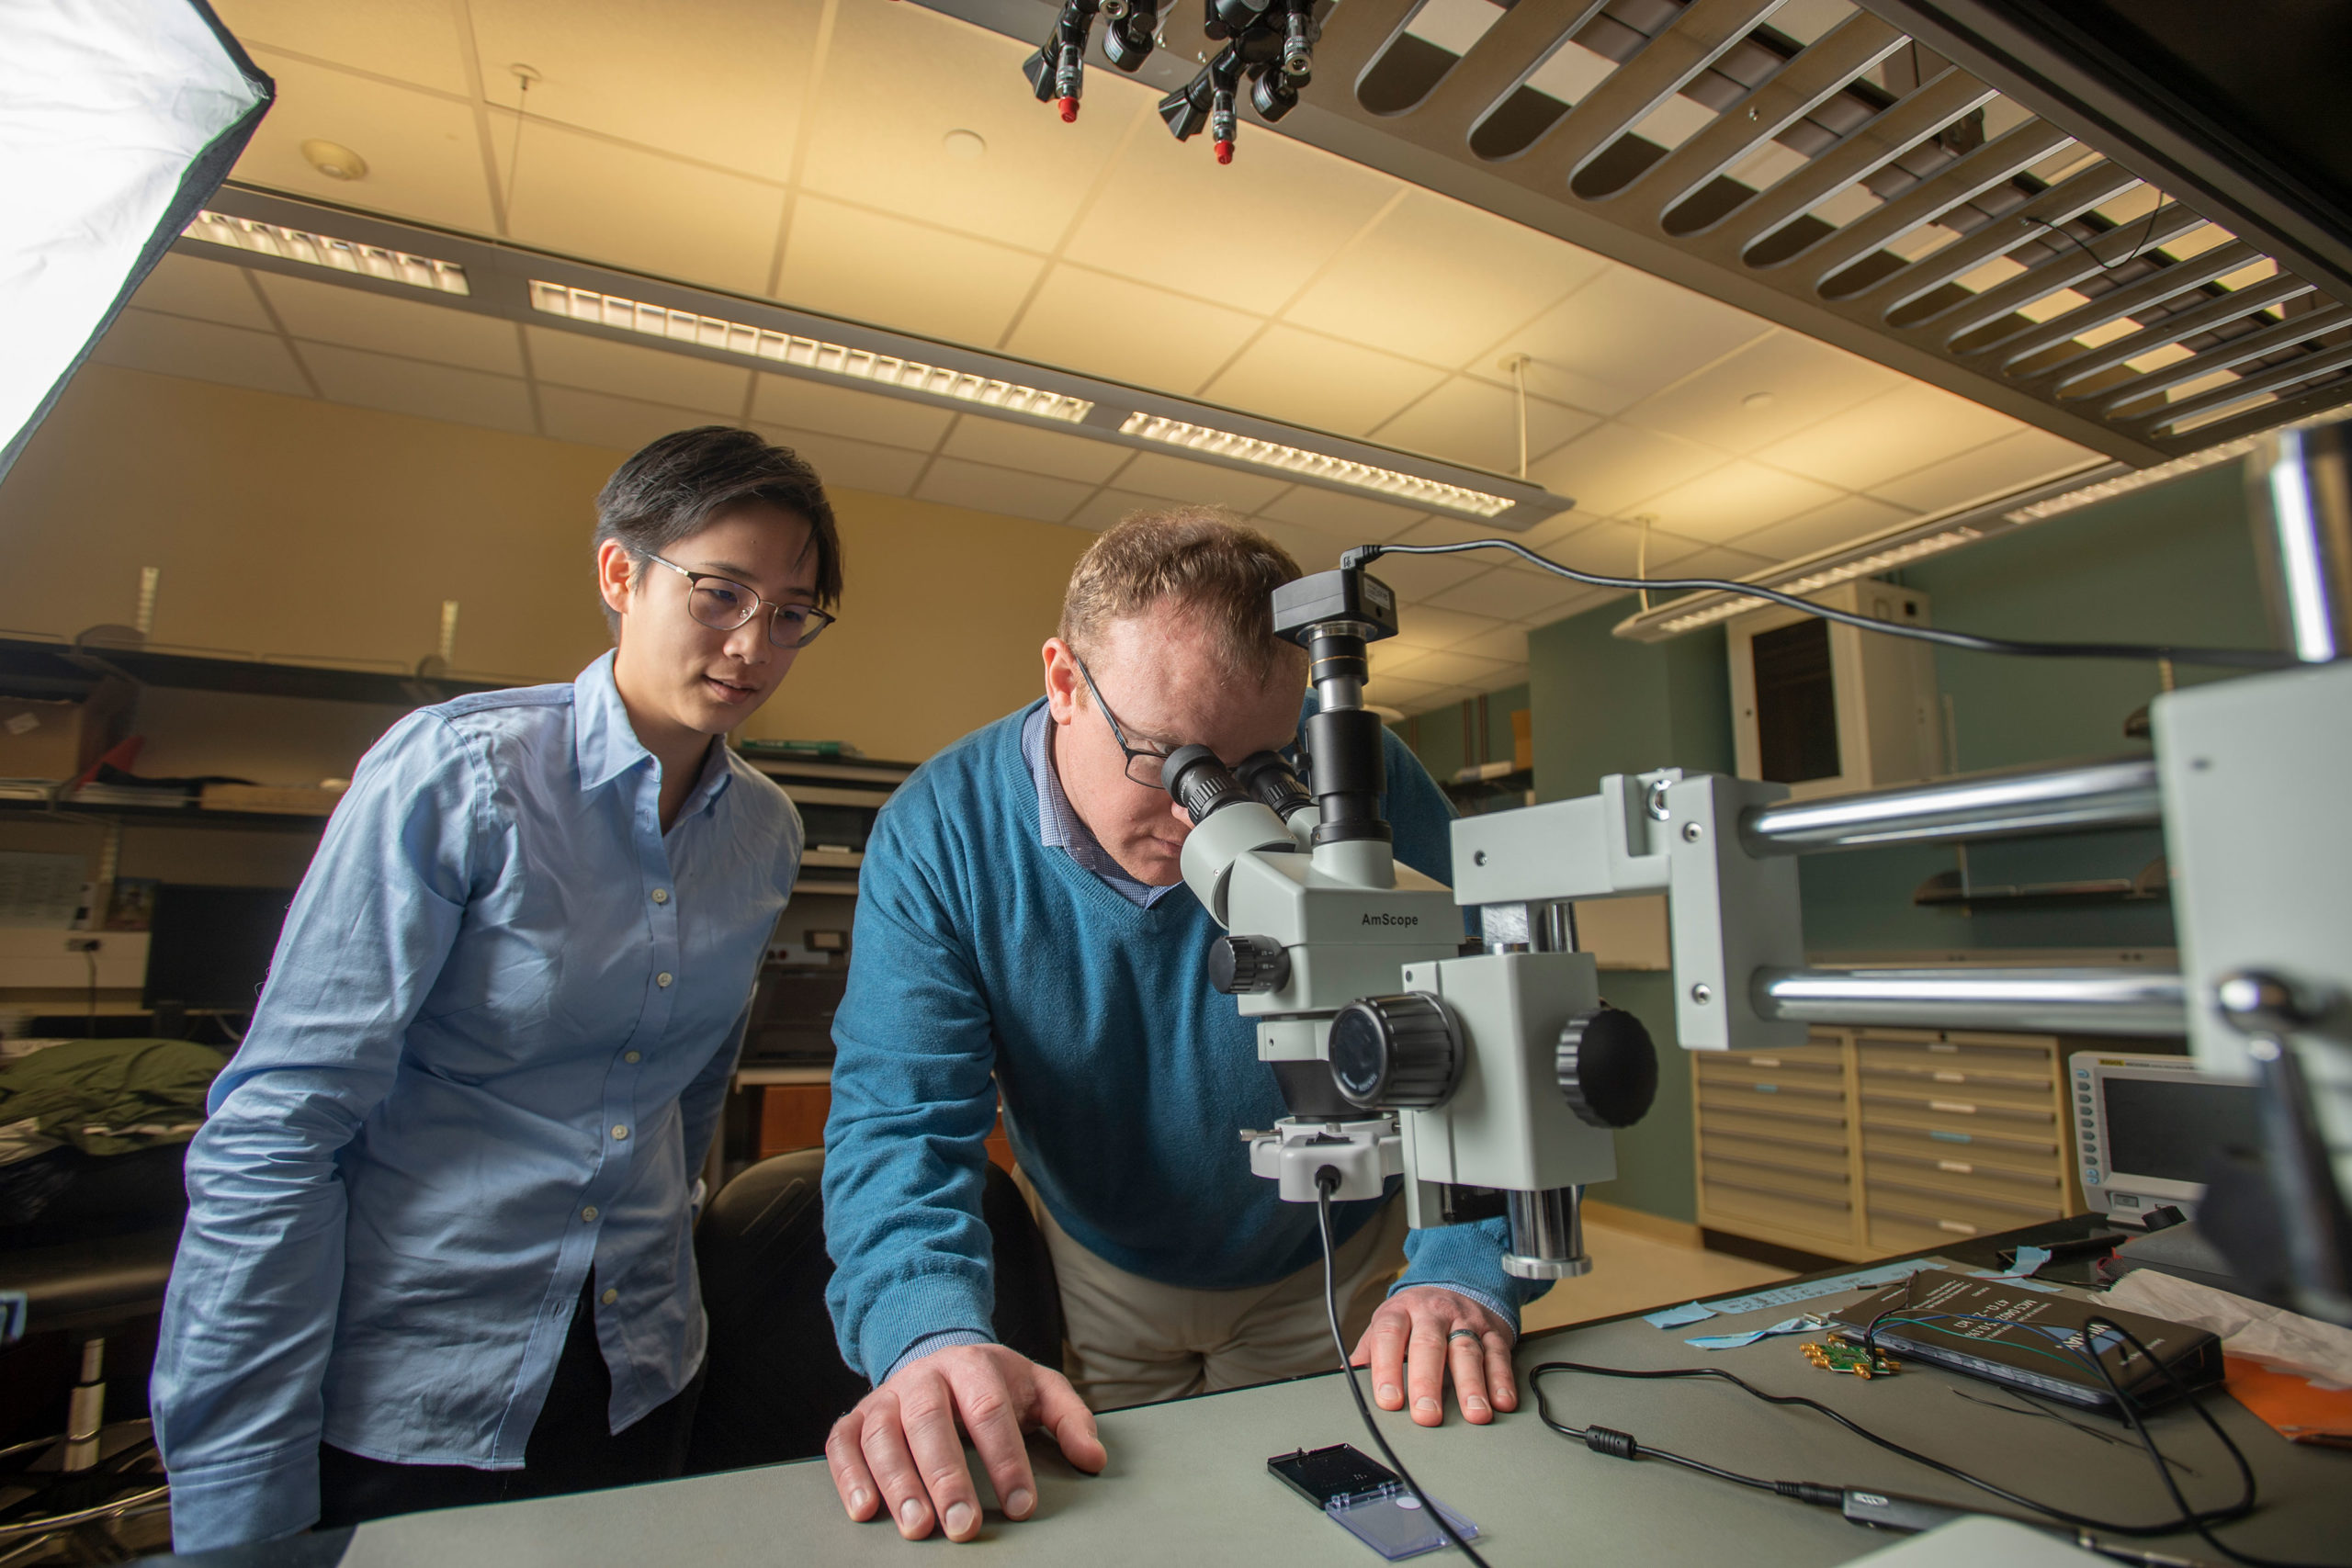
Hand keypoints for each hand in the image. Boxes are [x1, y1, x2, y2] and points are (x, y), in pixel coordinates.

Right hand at [825, 1343, 1106, 1541]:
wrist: (938, 1355)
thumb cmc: (993, 1384)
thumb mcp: (1039, 1388)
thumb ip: (1070, 1418)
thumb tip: (1094, 1458)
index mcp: (972, 1364)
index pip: (989, 1409)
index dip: (1005, 1458)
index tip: (1021, 1505)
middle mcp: (924, 1377)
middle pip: (930, 1422)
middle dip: (947, 1477)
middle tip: (963, 1526)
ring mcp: (886, 1396)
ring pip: (883, 1435)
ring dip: (897, 1483)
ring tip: (917, 1528)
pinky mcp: (856, 1417)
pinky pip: (843, 1443)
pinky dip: (849, 1475)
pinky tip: (864, 1510)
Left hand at [1349, 1286, 1516, 1427]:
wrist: (1459, 1281)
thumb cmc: (1418, 1314)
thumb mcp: (1390, 1321)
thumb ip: (1370, 1349)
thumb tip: (1348, 1377)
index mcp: (1402, 1311)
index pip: (1390, 1336)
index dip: (1387, 1367)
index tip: (1388, 1400)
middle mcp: (1434, 1312)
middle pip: (1430, 1346)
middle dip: (1428, 1383)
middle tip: (1427, 1415)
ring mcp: (1466, 1320)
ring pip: (1468, 1351)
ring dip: (1472, 1385)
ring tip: (1473, 1414)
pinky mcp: (1493, 1330)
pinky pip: (1499, 1354)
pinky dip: (1502, 1379)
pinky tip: (1502, 1402)